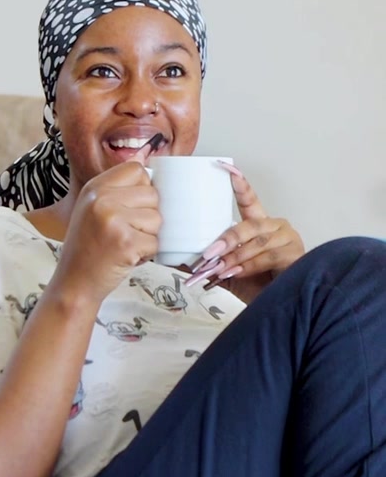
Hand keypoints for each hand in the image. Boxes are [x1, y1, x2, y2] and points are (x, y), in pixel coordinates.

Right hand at [52, 153, 160, 305]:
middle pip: (152, 194)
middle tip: (126, 232)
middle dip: (147, 217)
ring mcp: (113, 220)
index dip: (143, 189)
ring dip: (148, 236)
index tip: (132, 207)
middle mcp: (102, 199)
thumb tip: (148, 162)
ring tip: (125, 245)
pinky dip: (147, 254)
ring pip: (157, 219)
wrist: (74, 282)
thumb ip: (117, 188)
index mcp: (95, 187)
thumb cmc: (88, 247)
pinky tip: (127, 257)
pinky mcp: (125, 243)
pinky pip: (155, 242)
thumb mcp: (92, 208)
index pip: (137, 170)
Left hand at [185, 162, 304, 303]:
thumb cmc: (257, 286)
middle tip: (209, 254)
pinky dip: (250, 266)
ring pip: (258, 242)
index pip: (250, 200)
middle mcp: (276, 227)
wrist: (277, 307)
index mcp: (260, 226)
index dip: (240, 185)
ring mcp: (289, 238)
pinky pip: (268, 256)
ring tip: (220, 269)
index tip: (226, 168)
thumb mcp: (227, 273)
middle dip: (227, 239)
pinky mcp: (296, 254)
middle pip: (250, 225)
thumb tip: (180, 260)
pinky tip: (238, 273)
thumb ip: (210, 264)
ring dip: (236, 257)